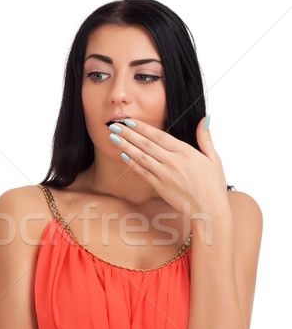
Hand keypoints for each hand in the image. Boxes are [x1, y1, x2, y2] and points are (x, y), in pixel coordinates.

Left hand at [109, 116, 228, 218]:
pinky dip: (132, 163)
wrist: (209, 210)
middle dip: (129, 134)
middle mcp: (174, 162)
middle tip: (114, 125)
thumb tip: (204, 118)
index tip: (129, 121)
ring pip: (141, 157)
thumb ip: (205, 138)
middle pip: (147, 144)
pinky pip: (143, 173)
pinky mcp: (160, 187)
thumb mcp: (214, 159)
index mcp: (186, 152)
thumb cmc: (213, 185)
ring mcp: (165, 175)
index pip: (159, 136)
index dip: (142, 127)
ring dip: (126, 146)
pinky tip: (122, 155)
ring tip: (113, 137)